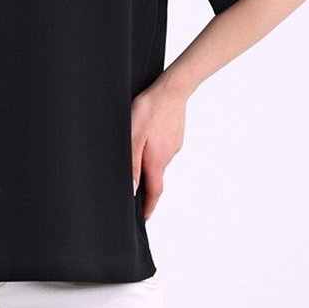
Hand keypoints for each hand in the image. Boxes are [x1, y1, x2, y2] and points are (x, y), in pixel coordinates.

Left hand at [130, 79, 186, 219]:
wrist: (172, 89)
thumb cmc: (149, 110)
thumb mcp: (132, 136)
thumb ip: (132, 164)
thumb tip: (132, 189)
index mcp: (156, 160)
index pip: (154, 192)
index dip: (149, 207)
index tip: (144, 218)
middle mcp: (167, 156)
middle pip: (155, 177)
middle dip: (145, 184)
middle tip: (133, 187)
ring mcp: (174, 145)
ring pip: (159, 160)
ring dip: (148, 162)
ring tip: (135, 153)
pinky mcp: (176, 135)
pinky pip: (164, 147)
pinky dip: (155, 149)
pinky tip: (147, 136)